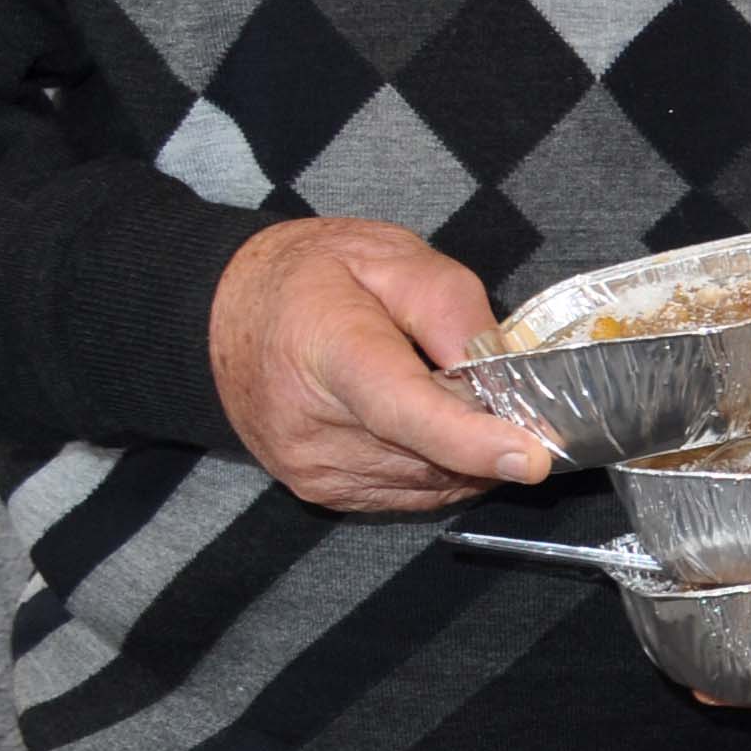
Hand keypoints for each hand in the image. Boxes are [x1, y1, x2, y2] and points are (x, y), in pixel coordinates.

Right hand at [209, 217, 556, 512]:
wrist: (220, 312)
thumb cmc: (309, 277)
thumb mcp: (389, 256)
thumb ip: (451, 307)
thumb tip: (502, 367)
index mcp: (331, 351)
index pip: (405, 410)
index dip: (472, 440)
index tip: (531, 457)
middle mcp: (313, 425)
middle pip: (432, 452)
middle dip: (486, 428)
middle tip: (498, 384)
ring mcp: (312, 467)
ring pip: (430, 481)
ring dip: (466, 452)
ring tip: (453, 392)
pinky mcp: (320, 491)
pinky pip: (411, 494)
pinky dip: (441, 467)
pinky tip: (434, 424)